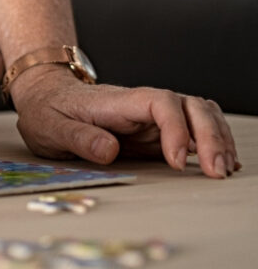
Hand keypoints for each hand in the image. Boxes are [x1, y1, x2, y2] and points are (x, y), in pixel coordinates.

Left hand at [10, 68, 241, 177]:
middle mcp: (141, 105)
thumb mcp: (48, 126)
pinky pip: (194, 129)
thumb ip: (76, 137)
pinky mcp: (156, 131)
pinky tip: (220, 163)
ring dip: (217, 139)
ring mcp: (152, 117)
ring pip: (199, 114)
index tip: (175, 161)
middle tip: (215, 171)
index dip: (175, 128)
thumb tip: (109, 150)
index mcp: (116, 102)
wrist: (45, 97)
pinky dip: (212, 142)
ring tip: (222, 170)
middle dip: (210, 136)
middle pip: (190, 106)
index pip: (159, 102)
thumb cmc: (47, 110)